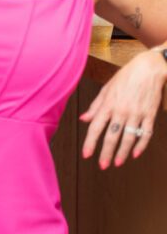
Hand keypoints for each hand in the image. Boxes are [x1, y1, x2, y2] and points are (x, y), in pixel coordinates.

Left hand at [80, 49, 166, 167]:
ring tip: (117, 163)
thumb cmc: (125, 77)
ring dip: (122, 152)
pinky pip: (146, 133)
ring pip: (129, 138)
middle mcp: (121, 111)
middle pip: (112, 136)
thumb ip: (95, 106)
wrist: (149, 68)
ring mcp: (137, 114)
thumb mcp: (107, 89)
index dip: (90, 142)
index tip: (86, 155)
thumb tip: (84, 119)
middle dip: (106, 153)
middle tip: (102, 165)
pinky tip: (135, 154)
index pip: (96, 128)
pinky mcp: (150, 115)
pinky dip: (141, 145)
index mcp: (108, 104)